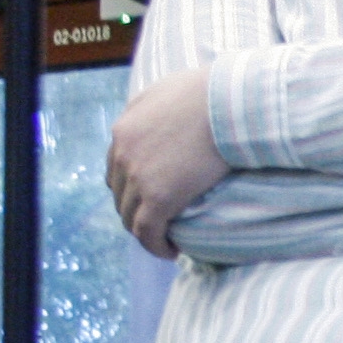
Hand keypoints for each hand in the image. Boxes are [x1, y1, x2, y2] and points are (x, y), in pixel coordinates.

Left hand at [106, 69, 229, 258]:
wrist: (227, 104)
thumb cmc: (207, 92)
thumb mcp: (164, 91)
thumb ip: (148, 108)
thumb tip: (152, 119)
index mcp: (123, 132)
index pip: (115, 171)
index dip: (131, 188)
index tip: (151, 197)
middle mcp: (123, 156)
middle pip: (120, 196)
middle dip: (137, 210)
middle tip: (162, 220)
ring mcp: (139, 178)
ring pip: (130, 217)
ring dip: (146, 231)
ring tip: (167, 237)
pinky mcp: (159, 197)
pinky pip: (148, 232)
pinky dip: (155, 246)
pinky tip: (171, 251)